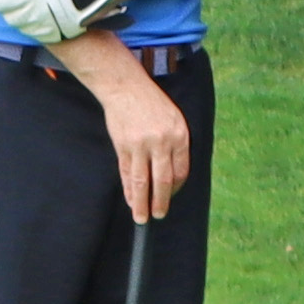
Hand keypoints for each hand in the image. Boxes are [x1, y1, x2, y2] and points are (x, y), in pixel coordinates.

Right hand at [89, 62, 192, 225]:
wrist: (125, 86)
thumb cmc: (151, 102)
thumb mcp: (173, 118)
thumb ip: (175, 144)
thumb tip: (173, 174)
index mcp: (179, 135)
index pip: (181, 170)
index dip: (176, 188)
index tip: (171, 195)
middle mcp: (161, 142)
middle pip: (163, 180)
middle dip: (161, 202)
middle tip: (159, 215)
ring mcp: (140, 145)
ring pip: (142, 182)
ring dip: (142, 203)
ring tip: (142, 217)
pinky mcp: (123, 146)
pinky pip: (126, 173)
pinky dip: (128, 189)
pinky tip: (130, 199)